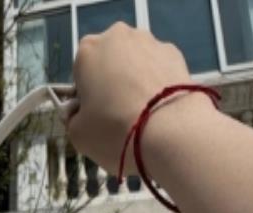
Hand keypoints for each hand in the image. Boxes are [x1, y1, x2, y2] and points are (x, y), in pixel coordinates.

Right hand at [67, 22, 196, 174]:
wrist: (171, 134)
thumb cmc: (113, 131)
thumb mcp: (77, 134)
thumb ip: (74, 119)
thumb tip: (82, 115)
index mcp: (87, 52)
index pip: (80, 72)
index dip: (85, 96)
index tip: (93, 116)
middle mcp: (119, 38)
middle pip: (109, 63)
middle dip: (111, 85)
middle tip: (116, 117)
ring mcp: (151, 43)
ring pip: (135, 65)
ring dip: (135, 84)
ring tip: (142, 117)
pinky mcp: (178, 56)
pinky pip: (159, 71)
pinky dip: (157, 87)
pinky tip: (160, 112)